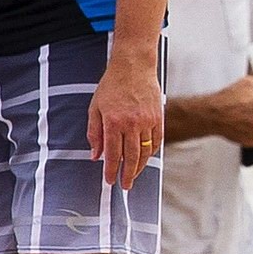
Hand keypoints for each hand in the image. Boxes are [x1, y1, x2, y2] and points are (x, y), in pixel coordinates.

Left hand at [88, 54, 163, 189]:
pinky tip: (145, 159)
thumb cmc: (112, 86)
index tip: (109, 181)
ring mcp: (147, 122)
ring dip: (140, 167)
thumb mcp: (95, 107)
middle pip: (131, 157)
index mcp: (113, 121)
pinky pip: (156, 142)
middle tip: (125, 186)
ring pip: (145, 152)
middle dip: (127, 175)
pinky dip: (151, 153)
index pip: (112, 153)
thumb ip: (94, 132)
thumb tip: (95, 155)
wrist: (134, 67)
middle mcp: (131, 124)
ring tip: (134, 176)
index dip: (111, 170)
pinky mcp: (158, 118)